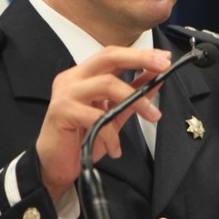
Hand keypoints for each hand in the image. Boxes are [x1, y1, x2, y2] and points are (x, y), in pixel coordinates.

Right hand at [35, 47, 170, 201]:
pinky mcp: (62, 112)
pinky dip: (111, 134)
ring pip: (107, 84)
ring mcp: (66, 93)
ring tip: (151, 116)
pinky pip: (96, 117)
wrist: (54, 165)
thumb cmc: (81, 138)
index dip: (139, 54)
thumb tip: (156, 80)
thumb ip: (132, 96)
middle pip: (108, 57)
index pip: (112, 54)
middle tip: (163, 67)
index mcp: (83, 75)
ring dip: (135, 100)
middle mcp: (73, 78)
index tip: (163, 58)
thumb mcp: (113, 114)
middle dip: (139, 59)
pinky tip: (116, 148)